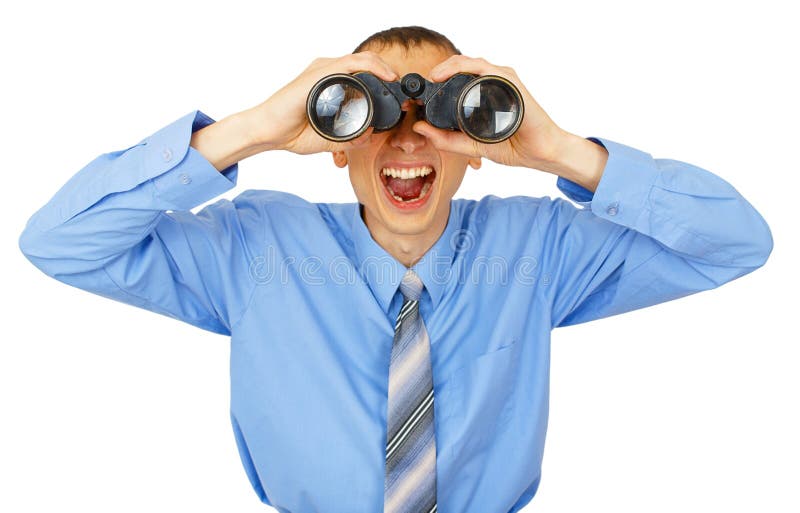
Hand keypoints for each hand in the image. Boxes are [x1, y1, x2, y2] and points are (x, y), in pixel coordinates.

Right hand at [251, 51, 397, 154]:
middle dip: (388, 76)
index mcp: (331, 85)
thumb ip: (350, 138)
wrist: (268, 132)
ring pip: (362, 60)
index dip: (384, 83)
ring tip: (397, 84)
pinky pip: (351, 63)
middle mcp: (328, 73)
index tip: (400, 99)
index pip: (363, 75)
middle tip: (404, 95)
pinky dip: (372, 67)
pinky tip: (385, 76)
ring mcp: (324, 71)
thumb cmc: (293, 132)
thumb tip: (369, 136)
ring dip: (384, 70)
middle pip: (366, 65)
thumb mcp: (330, 139)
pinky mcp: (320, 73)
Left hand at [411, 55, 568, 170]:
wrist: (540, 151)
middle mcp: (491, 83)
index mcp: (483, 94)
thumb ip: (446, 139)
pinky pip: (483, 67)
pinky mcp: (509, 81)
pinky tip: (448, 75)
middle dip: (437, 73)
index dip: (436, 82)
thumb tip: (420, 128)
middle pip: (460, 67)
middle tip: (421, 88)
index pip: (456, 80)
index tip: (418, 95)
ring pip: (469, 63)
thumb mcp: (472, 146)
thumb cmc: (513, 145)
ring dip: (447, 67)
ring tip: (432, 78)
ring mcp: (501, 80)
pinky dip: (463, 67)